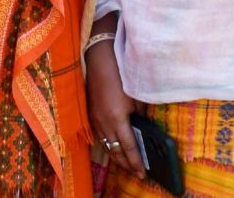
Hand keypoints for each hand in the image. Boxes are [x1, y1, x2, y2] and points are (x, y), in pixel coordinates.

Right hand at [85, 41, 145, 179]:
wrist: (98, 58)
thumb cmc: (120, 74)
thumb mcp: (135, 95)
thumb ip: (139, 115)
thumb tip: (143, 128)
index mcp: (116, 118)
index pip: (128, 147)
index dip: (136, 162)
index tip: (143, 173)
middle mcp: (103, 122)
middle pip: (114, 150)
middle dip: (126, 164)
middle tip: (136, 173)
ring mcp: (94, 118)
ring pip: (105, 144)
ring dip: (116, 156)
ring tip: (126, 164)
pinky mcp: (90, 113)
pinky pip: (99, 135)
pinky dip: (108, 144)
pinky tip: (113, 146)